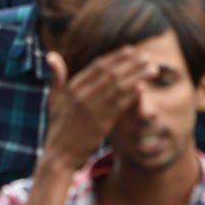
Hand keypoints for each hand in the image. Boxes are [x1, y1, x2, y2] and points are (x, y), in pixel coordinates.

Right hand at [40, 46, 156, 172]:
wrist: (60, 154)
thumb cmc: (58, 126)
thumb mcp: (54, 99)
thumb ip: (56, 77)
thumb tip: (51, 54)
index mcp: (72, 87)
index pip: (97, 66)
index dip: (115, 57)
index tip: (130, 50)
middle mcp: (82, 95)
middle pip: (111, 74)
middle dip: (131, 64)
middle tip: (146, 56)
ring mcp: (92, 109)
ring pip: (119, 87)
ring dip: (137, 76)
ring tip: (152, 69)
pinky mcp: (101, 123)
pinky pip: (119, 105)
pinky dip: (131, 95)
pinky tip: (143, 87)